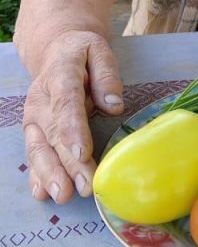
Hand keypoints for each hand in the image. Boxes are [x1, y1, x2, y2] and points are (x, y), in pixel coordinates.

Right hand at [22, 31, 124, 203]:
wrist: (55, 50)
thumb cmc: (82, 53)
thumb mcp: (98, 51)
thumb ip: (107, 75)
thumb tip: (114, 105)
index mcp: (60, 75)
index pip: (66, 104)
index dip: (73, 130)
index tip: (82, 153)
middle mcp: (41, 99)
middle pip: (54, 134)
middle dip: (67, 164)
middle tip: (83, 187)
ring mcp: (34, 117)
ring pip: (40, 148)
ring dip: (50, 174)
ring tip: (62, 196)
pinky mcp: (34, 129)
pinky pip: (34, 153)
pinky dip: (36, 174)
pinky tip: (42, 192)